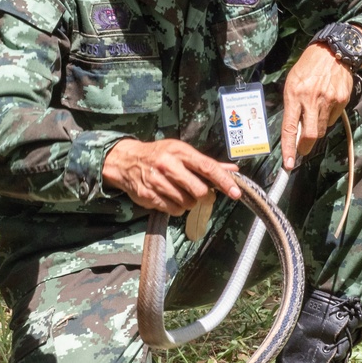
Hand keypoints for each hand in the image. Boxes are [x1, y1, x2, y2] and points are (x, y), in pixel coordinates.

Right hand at [102, 138, 239, 214]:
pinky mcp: (149, 196)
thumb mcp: (182, 152)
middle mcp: (168, 165)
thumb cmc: (159, 155)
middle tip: (200, 192)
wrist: (126, 161)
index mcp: (179, 152)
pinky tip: (171, 197)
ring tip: (181, 192)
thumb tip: (233, 170)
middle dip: (204, 195)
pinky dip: (177, 208)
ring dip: (189, 202)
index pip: (207, 167)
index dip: (223, 181)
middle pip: (199, 190)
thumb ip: (207, 163)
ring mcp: (157, 182)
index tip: (235, 192)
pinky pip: (174, 210)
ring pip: (187, 203)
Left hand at [280, 44, 354, 169]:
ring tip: (314, 114)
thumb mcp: (292, 82)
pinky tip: (325, 105)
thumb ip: (292, 106)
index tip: (288, 164)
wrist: (333, 51)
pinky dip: (327, 118)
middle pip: (311, 135)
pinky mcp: (341, 101)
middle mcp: (312, 99)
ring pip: (322, 129)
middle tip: (302, 150)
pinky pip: (333, 119)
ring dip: (316, 130)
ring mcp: (329, 101)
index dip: (289, 148)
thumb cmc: (308, 67)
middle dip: (305, 147)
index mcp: (295, 94)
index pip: (290, 127)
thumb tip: (294, 130)